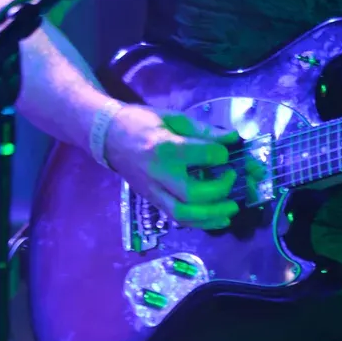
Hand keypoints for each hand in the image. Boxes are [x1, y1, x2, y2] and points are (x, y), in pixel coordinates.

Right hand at [103, 104, 238, 230]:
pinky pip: (177, 219)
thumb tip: (233, 138)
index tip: (227, 152)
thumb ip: (204, 131)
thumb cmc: (142, 123)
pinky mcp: (152, 201)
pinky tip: (219, 219)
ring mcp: (153, 191)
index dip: (219, 154)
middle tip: (232, 179)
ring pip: (183, 214)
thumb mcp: (174, 118)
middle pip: (191, 194)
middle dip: (218, 191)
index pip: (199, 155)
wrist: (108, 136)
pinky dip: (200, 222)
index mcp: (163, 146)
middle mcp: (157, 173)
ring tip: (232, 208)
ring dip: (212, 215)